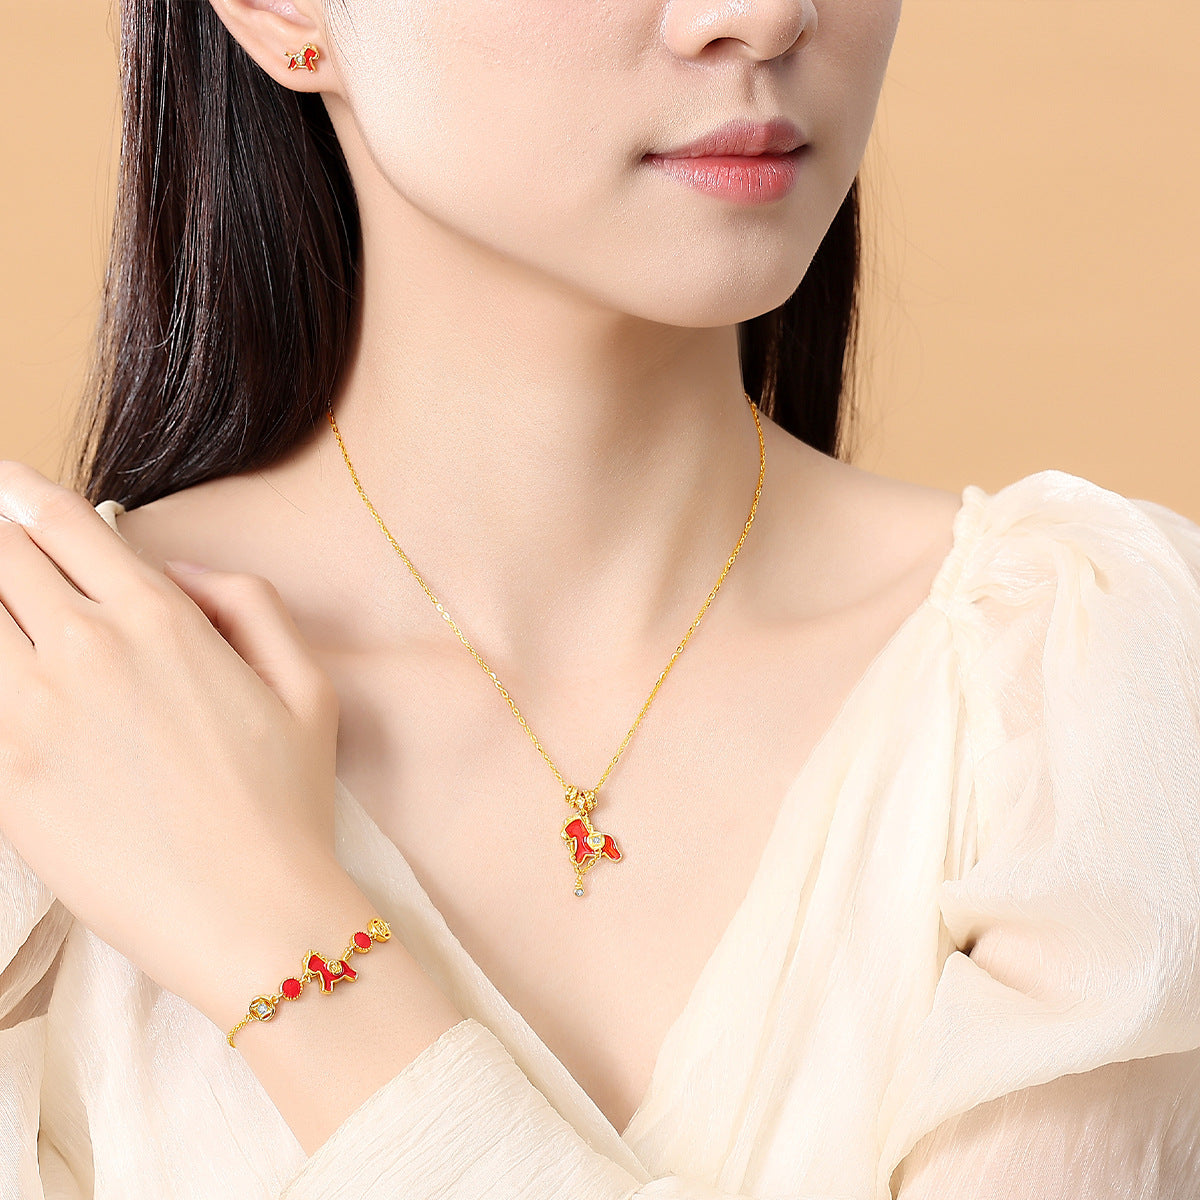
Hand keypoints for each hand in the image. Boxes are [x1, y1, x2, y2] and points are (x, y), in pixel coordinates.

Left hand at [0, 461, 350, 1022]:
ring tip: (3, 612)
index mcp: (160, 620)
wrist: (248, 914)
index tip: (6, 483)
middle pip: (0, 557)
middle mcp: (86, 651)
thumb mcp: (306, 685)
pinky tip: (3, 672)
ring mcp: (31, 715)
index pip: (63, 524)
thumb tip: (177, 572)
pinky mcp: (0, 777)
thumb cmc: (286, 803)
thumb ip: (248, 603)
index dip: (22, 491)